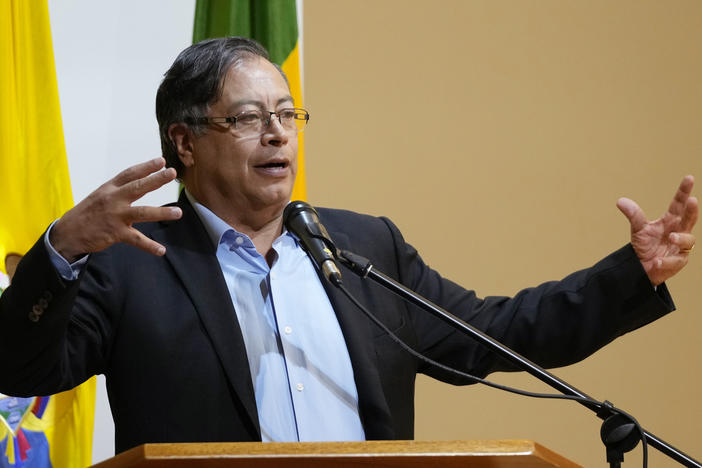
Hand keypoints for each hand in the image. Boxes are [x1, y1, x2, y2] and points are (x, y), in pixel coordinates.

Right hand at [50, 158, 181, 261]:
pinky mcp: (115, 233)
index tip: (161, 161)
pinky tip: (161, 250)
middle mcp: (113, 199)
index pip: (130, 174)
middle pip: (138, 187)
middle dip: (156, 180)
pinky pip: (136, 239)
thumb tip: (139, 182)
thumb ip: (119, 190)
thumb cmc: (88, 213)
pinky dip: (149, 246)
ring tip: (178, 213)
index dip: (146, 167)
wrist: (67, 233)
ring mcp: (115, 216)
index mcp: (109, 189)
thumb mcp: (100, 196)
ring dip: (162, 213)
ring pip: (142, 213)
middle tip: (172, 173)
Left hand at [617, 175, 697, 285]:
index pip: (679, 204)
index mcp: (670, 220)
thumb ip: (634, 215)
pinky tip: (657, 261)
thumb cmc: (644, 245)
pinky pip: (675, 261)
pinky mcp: (678, 262)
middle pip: (689, 219)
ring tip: (671, 237)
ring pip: (688, 240)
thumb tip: (620, 201)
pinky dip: (666, 261)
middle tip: (692, 200)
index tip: (689, 178)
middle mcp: (679, 231)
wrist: (641, 267)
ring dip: (681, 237)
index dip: (684, 191)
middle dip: (692, 210)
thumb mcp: (638, 229)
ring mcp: (681, 247)